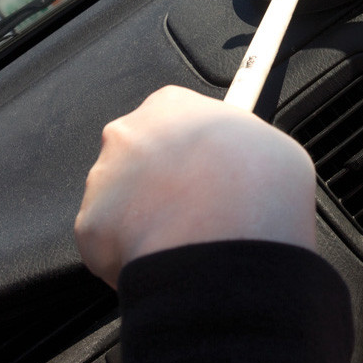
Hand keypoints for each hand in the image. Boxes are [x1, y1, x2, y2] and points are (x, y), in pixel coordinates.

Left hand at [75, 86, 316, 288]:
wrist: (227, 237)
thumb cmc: (256, 184)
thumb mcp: (273, 146)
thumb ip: (241, 145)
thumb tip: (243, 165)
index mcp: (171, 105)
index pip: (174, 118)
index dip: (192, 148)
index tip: (204, 166)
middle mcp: (128, 134)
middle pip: (141, 157)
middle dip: (162, 181)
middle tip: (197, 207)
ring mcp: (104, 180)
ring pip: (122, 200)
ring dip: (146, 217)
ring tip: (185, 237)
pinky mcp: (90, 226)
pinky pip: (110, 241)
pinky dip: (132, 253)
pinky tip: (166, 257)